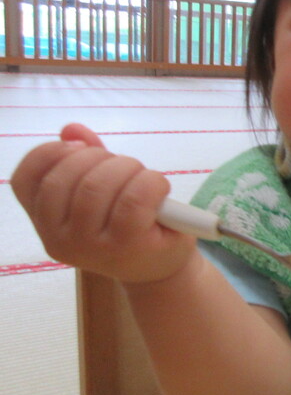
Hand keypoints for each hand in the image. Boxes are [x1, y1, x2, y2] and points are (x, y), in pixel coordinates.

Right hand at [10, 123, 195, 282]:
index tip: (79, 146)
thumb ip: (86, 160)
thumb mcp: (105, 192)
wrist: (161, 264)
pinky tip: (160, 189)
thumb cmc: (131, 223)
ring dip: (128, 168)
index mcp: (45, 223)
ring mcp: (89, 247)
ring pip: (97, 185)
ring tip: (144, 178)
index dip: (49, 153)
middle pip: (66, 177)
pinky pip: (133, 198)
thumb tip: (72, 129)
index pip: (25, 180)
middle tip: (126, 166)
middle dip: (102, 158)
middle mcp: (58, 239)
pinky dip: (151, 182)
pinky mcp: (124, 246)